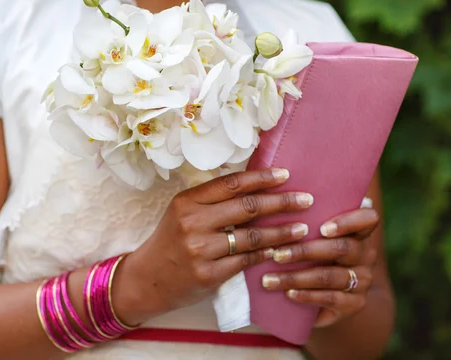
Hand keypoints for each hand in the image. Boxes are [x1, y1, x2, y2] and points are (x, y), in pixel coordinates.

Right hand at [121, 169, 314, 322]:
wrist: (148, 278)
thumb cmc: (170, 241)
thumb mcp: (182, 213)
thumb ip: (212, 201)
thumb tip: (255, 187)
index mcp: (187, 201)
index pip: (231, 184)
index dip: (261, 178)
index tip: (286, 175)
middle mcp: (193, 222)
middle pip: (247, 207)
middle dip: (282, 202)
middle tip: (306, 199)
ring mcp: (200, 250)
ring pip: (252, 236)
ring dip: (282, 232)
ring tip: (302, 228)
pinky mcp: (208, 274)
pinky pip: (246, 260)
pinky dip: (266, 254)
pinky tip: (281, 250)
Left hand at [260, 208, 379, 326]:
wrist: (333, 297)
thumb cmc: (315, 255)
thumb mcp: (314, 237)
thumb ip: (306, 223)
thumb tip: (273, 205)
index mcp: (359, 232)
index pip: (367, 219)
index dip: (348, 222)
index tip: (322, 228)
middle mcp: (365, 255)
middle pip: (340, 249)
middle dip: (305, 251)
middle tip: (276, 254)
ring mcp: (362, 280)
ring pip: (329, 276)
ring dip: (296, 277)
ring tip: (270, 279)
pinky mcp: (355, 304)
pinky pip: (330, 298)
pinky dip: (306, 295)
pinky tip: (288, 293)